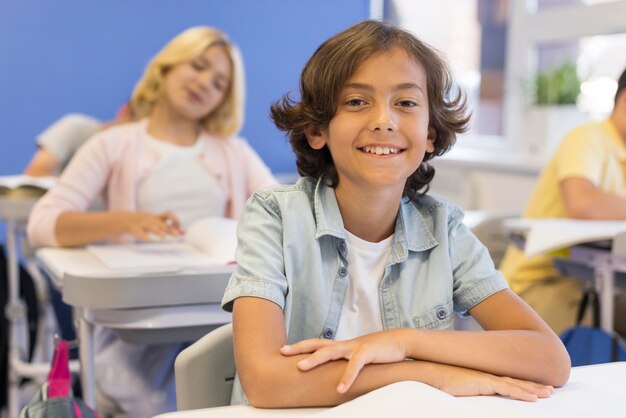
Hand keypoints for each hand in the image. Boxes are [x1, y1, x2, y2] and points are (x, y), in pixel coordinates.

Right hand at [124, 211, 183, 240]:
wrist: (126, 219)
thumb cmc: (146, 222)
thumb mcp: (158, 223)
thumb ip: (171, 227)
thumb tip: (185, 232)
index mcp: (158, 218)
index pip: (169, 216)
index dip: (176, 220)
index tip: (182, 229)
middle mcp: (152, 220)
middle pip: (162, 224)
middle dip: (170, 229)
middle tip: (178, 235)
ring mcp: (143, 224)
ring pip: (151, 227)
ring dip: (158, 231)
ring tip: (164, 237)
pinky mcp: (134, 229)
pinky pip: (139, 232)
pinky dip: (143, 235)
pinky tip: (147, 239)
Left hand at [280, 329, 407, 392]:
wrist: (402, 341)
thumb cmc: (380, 351)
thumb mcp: (360, 356)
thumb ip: (347, 363)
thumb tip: (336, 375)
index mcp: (343, 346)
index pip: (318, 344)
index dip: (301, 346)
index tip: (284, 350)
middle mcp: (345, 344)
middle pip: (318, 344)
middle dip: (299, 348)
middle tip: (282, 352)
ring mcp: (356, 347)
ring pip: (331, 351)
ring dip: (314, 359)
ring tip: (300, 368)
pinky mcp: (368, 352)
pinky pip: (354, 366)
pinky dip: (346, 377)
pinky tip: (340, 389)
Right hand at [434, 363, 553, 401]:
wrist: (431, 373)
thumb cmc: (440, 382)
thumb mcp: (458, 388)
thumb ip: (469, 391)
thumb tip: (469, 394)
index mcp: (483, 377)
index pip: (507, 381)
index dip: (523, 384)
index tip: (536, 388)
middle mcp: (488, 375)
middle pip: (516, 381)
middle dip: (534, 386)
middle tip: (550, 390)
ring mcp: (487, 378)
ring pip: (516, 384)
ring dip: (534, 389)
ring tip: (548, 393)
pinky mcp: (485, 382)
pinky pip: (508, 389)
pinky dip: (522, 393)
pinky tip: (534, 398)